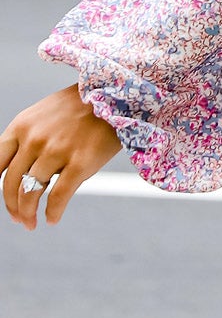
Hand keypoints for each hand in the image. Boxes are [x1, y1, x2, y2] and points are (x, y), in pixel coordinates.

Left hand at [1, 86, 121, 228]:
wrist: (115, 95)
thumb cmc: (79, 108)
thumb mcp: (42, 115)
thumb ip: (26, 139)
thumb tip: (18, 174)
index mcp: (21, 126)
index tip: (6, 200)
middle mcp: (34, 139)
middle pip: (12, 183)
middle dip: (13, 207)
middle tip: (19, 219)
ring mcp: (56, 151)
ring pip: (31, 192)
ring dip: (28, 214)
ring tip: (31, 223)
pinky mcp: (80, 162)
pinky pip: (59, 196)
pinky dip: (53, 212)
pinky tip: (52, 219)